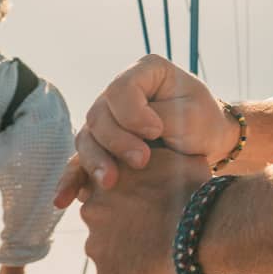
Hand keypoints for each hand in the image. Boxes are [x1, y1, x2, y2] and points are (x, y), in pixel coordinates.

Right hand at [54, 55, 236, 207]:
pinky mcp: (102, 148)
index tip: (157, 132)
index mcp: (143, 73)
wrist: (207, 143)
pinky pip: (78, 162)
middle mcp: (118, 94)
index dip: (132, 114)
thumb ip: (162, 118)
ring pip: (86, 139)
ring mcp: (107, 121)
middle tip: (142, 161)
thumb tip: (133, 135)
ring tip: (110, 183)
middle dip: (116, 142)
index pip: (120, 90)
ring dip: (95, 162)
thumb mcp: (192, 114)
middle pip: (98, 116)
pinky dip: (71, 181)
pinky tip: (64, 200)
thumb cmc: (203, 121)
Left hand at [81, 145, 210, 273]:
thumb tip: (163, 151)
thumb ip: (158, 157)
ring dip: (128, 254)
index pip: (106, 193)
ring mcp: (96, 247)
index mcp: (104, 180)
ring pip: (109, 253)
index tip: (148, 207)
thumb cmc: (195, 192)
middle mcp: (91, 211)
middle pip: (105, 224)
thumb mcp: (177, 159)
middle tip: (156, 232)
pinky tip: (157, 271)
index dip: (129, 201)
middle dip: (125, 228)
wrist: (203, 230)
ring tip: (161, 253)